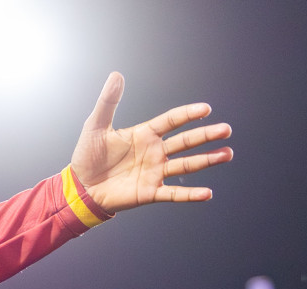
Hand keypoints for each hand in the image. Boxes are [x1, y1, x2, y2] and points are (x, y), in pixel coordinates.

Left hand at [71, 72, 232, 213]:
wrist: (80, 188)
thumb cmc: (87, 156)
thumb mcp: (96, 126)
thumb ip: (108, 102)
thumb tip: (116, 75)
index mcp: (145, 134)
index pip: (172, 121)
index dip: (188, 114)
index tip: (206, 109)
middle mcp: (154, 152)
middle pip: (186, 142)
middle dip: (206, 135)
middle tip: (226, 130)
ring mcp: (154, 172)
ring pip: (186, 165)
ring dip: (207, 160)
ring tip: (227, 154)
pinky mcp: (150, 192)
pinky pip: (174, 194)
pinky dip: (190, 194)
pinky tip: (207, 193)